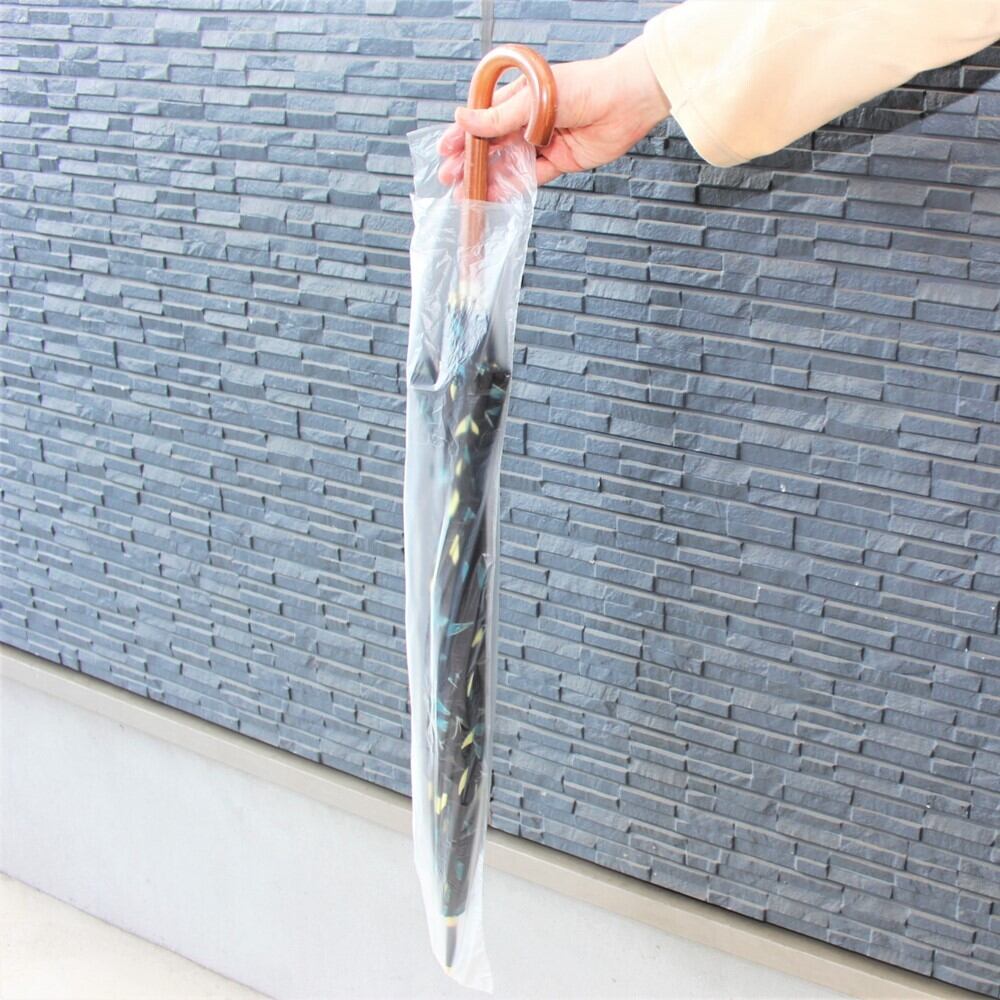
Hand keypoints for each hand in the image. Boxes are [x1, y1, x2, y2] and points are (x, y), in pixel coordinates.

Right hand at [437, 35, 671, 192]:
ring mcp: (542, 141)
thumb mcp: (533, 99)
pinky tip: (494, 196)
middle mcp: (528, 119)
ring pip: (508, 164)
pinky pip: (531, 177)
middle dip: (470, 162)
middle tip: (450, 179)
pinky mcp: (559, 161)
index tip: (445, 150)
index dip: (463, 134)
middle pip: (492, 144)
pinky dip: (512, 188)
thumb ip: (499, 115)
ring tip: (467, 194)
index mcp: (519, 96)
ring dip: (487, 179)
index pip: (483, 117)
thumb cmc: (583, 87)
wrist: (625, 101)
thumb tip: (463, 118)